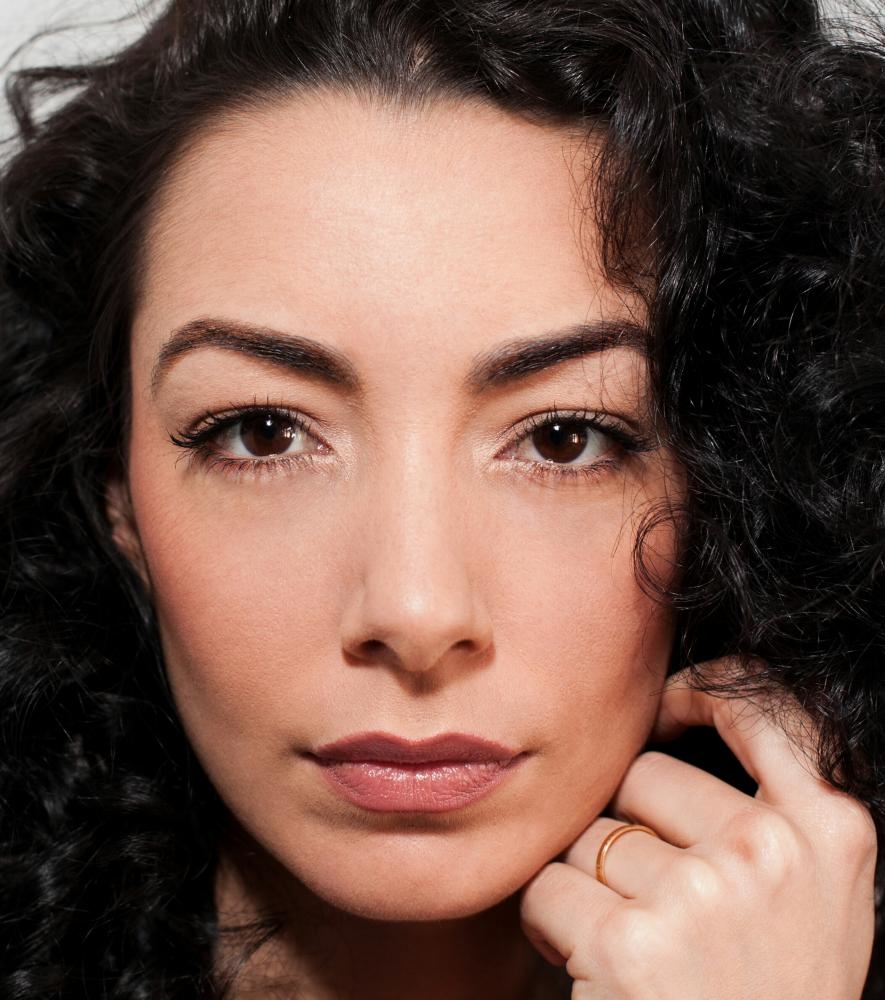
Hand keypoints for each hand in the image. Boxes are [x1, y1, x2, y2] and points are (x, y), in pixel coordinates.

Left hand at [520, 660, 877, 998]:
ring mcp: (704, 897)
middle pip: (642, 776)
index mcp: (830, 834)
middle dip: (626, 826)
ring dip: (585, 880)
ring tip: (629, 946)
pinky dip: (551, 924)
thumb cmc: (770, 997)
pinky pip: (548, 888)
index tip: (668, 704)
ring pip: (588, 834)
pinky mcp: (632, 945)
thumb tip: (683, 727)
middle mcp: (772, 854)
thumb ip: (775, 814)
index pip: (765, 710)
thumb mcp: (813, 900)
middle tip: (652, 905)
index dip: (702, 693)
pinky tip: (593, 970)